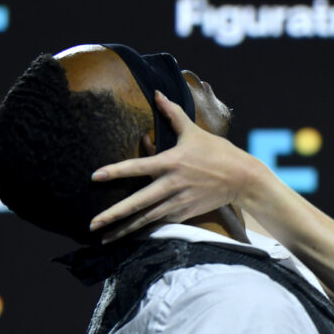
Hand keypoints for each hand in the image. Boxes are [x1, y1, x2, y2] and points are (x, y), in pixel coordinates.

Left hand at [89, 91, 255, 241]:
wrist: (242, 178)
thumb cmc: (218, 152)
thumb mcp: (194, 132)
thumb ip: (173, 114)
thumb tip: (157, 94)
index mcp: (170, 163)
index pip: (137, 167)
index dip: (115, 172)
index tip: (94, 177)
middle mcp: (171, 185)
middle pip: (137, 203)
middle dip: (113, 215)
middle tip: (91, 225)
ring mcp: (178, 202)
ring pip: (146, 219)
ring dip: (125, 230)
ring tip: (104, 240)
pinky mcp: (185, 213)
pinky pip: (161, 223)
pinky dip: (145, 230)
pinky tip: (129, 237)